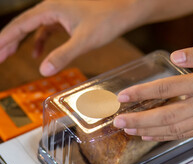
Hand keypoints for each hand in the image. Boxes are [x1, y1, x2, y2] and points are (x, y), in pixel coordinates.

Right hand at [0, 0, 144, 75]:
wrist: (126, 9)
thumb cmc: (108, 20)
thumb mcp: (84, 41)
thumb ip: (62, 56)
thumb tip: (42, 71)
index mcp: (51, 9)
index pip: (20, 25)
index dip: (5, 40)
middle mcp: (52, 7)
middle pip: (23, 24)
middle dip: (9, 41)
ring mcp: (60, 12)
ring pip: (34, 26)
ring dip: (22, 41)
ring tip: (10, 55)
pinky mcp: (68, 17)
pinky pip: (47, 28)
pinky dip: (40, 40)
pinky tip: (38, 53)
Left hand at [114, 41, 192, 140]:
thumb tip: (175, 57)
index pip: (166, 89)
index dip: (142, 93)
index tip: (123, 97)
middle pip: (164, 115)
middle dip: (138, 119)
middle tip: (118, 121)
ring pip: (172, 129)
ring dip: (148, 131)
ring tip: (129, 130)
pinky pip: (184, 135)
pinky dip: (165, 137)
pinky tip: (151, 136)